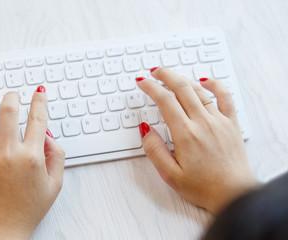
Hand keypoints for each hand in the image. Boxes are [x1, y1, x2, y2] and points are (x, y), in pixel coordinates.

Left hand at [0, 85, 64, 239]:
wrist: (3, 230)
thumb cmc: (29, 209)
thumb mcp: (55, 183)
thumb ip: (57, 155)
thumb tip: (46, 135)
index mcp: (32, 157)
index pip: (37, 119)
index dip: (40, 101)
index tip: (39, 92)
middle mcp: (9, 154)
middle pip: (9, 112)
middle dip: (13, 98)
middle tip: (14, 95)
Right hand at [137, 68, 256, 214]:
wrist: (233, 195)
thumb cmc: (203, 187)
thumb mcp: (170, 174)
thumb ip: (154, 149)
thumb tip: (145, 128)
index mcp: (185, 134)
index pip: (164, 100)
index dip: (151, 87)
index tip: (142, 82)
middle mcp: (202, 123)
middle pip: (181, 88)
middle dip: (165, 75)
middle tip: (154, 72)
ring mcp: (219, 121)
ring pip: (199, 90)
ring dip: (183, 79)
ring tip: (171, 75)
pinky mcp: (231, 123)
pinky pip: (225, 96)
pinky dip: (215, 84)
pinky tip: (206, 80)